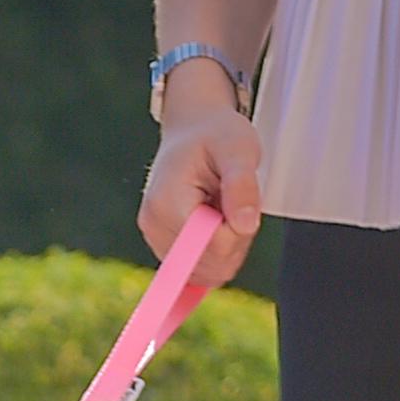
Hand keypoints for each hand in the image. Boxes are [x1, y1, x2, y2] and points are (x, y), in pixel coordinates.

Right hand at [140, 74, 263, 285]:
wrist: (193, 129)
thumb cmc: (215, 135)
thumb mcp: (239, 149)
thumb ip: (242, 187)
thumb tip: (246, 226)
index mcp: (167, 203)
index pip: (212, 246)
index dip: (239, 230)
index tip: (239, 199)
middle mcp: (153, 225)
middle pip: (209, 264)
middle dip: (234, 239)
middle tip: (234, 201)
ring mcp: (155, 238)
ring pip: (206, 272)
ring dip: (227, 246)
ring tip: (223, 207)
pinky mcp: (162, 246)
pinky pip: (198, 270)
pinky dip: (216, 251)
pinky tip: (214, 220)